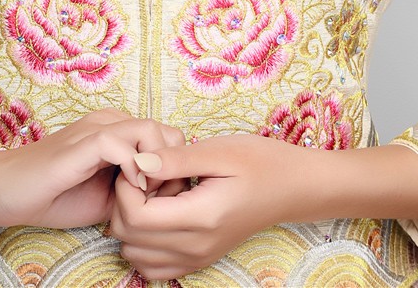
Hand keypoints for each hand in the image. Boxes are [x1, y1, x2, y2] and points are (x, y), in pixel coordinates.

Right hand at [0, 108, 185, 229]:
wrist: (4, 190)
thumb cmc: (53, 195)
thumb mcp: (106, 197)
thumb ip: (134, 191)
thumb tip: (167, 198)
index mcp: (116, 131)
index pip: (166, 138)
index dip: (173, 169)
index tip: (165, 199)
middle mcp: (109, 122)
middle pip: (165, 131)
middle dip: (170, 168)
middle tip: (158, 199)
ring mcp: (94, 128)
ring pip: (147, 129)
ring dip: (155, 167)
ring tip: (143, 196)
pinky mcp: (81, 142)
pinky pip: (120, 142)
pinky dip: (133, 167)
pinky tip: (127, 191)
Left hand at [108, 133, 310, 279]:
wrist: (292, 187)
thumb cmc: (260, 161)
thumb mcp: (218, 150)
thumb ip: (175, 159)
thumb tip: (138, 162)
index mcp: (201, 217)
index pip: (136, 217)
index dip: (125, 188)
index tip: (140, 164)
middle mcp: (196, 247)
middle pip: (129, 238)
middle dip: (124, 202)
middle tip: (147, 175)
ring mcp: (198, 258)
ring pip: (136, 254)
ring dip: (133, 223)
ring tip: (155, 193)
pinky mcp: (199, 260)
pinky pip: (153, 266)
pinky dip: (144, 243)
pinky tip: (160, 213)